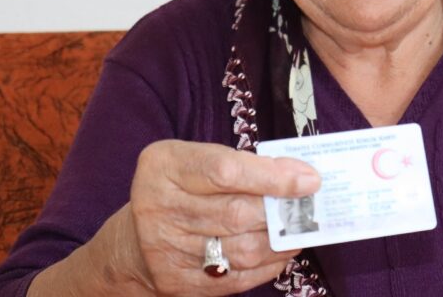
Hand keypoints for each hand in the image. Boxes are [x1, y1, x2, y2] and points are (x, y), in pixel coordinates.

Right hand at [125, 139, 320, 295]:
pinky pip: (236, 277)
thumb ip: (241, 164)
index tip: (309, 180)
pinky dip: (268, 264)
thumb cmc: (178, 191)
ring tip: (299, 228)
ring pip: (241, 249)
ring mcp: (165, 249)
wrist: (132, 243)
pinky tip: (281, 251)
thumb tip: (299, 175)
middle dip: (281, 210)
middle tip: (310, 206)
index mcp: (164, 166)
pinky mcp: (178, 282)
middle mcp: (159, 206)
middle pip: (236, 212)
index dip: (273, 176)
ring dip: (280, 240)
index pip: (226, 170)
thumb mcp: (196, 162)